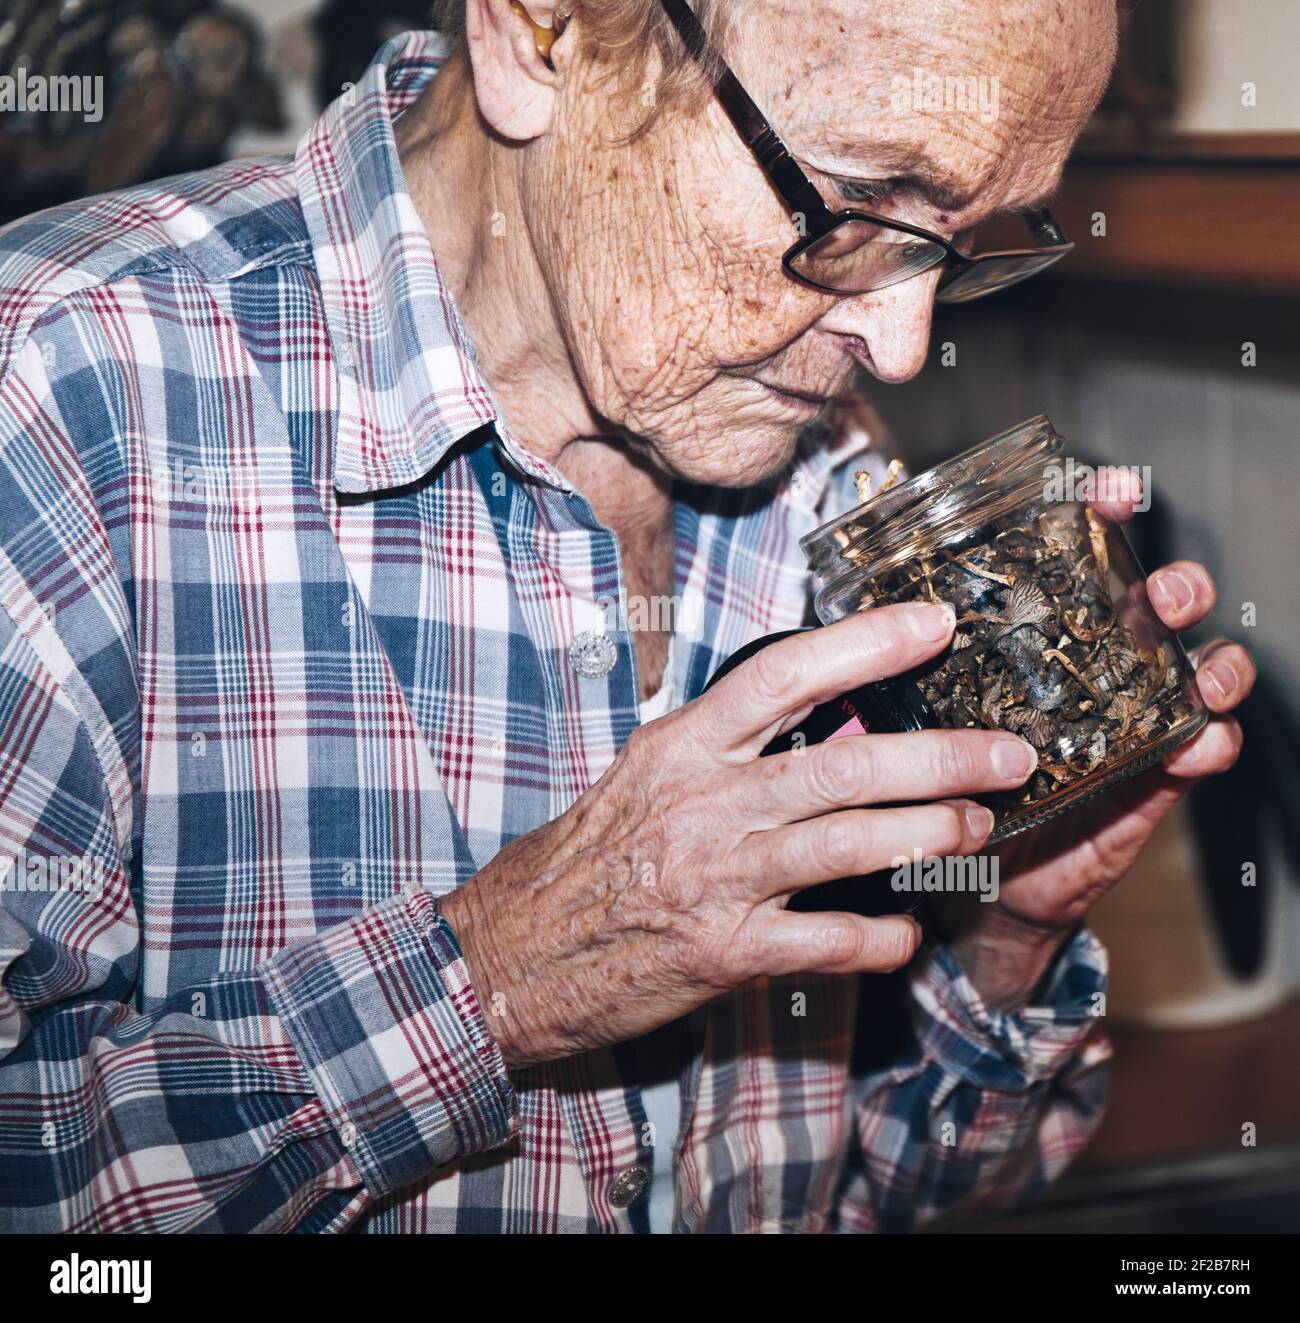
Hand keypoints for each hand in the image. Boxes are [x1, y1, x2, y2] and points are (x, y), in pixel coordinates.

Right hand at [440, 602, 1039, 1066]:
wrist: (514, 952)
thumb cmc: (587, 857)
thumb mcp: (644, 776)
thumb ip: (725, 745)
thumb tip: (819, 711)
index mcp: (681, 747)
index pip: (783, 675)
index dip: (865, 644)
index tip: (934, 624)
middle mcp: (704, 804)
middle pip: (843, 764)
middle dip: (941, 757)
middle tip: (1009, 752)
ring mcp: (716, 879)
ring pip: (847, 845)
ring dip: (929, 835)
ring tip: (979, 828)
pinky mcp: (723, 952)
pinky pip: (826, 941)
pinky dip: (878, 938)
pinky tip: (906, 934)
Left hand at [938, 477, 1254, 1009]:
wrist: (965, 871)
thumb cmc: (943, 776)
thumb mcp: (922, 707)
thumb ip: (906, 662)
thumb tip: (858, 606)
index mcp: (1040, 633)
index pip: (1078, 555)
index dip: (1103, 513)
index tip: (1111, 490)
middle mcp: (1093, 667)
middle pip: (1153, 607)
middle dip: (1175, 586)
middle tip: (1165, 591)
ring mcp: (1128, 722)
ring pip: (1193, 673)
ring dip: (1211, 661)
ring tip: (1203, 669)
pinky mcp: (1146, 781)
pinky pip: (1196, 754)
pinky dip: (1207, 744)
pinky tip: (1199, 742)